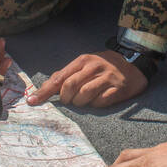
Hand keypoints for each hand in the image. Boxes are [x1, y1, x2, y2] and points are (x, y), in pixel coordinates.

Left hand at [28, 50, 148, 107]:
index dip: (44, 92)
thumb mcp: (85, 64)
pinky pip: (100, 102)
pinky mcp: (118, 89)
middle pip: (69, 87)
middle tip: (70, 101)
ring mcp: (107, 78)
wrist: (134, 64)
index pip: (59, 78)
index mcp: (83, 61)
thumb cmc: (104, 67)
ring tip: (85, 100)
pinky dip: (95, 105)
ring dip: (80, 103)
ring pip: (84, 96)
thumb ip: (66, 74)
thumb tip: (45, 87)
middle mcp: (94, 67)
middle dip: (66, 99)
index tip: (32, 102)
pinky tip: (98, 101)